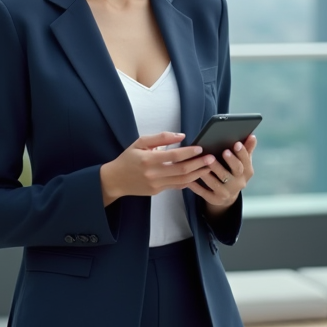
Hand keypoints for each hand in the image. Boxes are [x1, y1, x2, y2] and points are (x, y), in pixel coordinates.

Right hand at [100, 132, 215, 206]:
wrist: (115, 180)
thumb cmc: (128, 158)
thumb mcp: (140, 142)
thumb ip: (160, 137)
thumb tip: (181, 135)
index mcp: (148, 159)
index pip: (174, 156)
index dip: (189, 152)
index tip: (200, 148)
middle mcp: (153, 174)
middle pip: (182, 169)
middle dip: (199, 164)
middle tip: (211, 158)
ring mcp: (156, 184)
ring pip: (182, 180)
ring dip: (197, 174)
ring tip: (209, 167)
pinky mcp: (157, 191)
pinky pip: (176, 186)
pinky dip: (188, 181)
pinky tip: (197, 175)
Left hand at [190, 135, 256, 216]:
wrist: (227, 196)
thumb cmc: (233, 173)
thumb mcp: (242, 163)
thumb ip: (246, 149)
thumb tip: (252, 136)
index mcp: (246, 172)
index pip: (246, 162)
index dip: (242, 153)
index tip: (237, 143)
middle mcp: (238, 183)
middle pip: (235, 172)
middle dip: (230, 161)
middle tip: (224, 151)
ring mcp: (226, 193)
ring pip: (217, 183)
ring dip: (210, 173)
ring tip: (204, 162)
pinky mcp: (214, 199)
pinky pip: (204, 193)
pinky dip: (196, 186)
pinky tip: (189, 179)